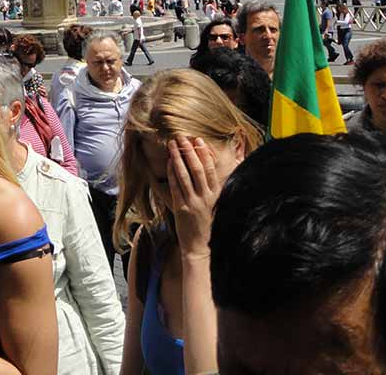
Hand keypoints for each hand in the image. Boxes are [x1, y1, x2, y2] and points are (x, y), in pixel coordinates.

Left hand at [166, 135, 221, 259]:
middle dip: (189, 151)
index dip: (204, 153)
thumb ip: (215, 189)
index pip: (211, 169)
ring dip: (178, 158)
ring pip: (185, 175)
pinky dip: (172, 173)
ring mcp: (193, 203)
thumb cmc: (209, 225)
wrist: (201, 247)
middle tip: (182, 137)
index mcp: (216, 195)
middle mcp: (206, 197)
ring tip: (172, 145)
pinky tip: (168, 162)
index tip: (199, 140)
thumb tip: (213, 170)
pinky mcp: (182, 208)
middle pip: (197, 169)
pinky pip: (175, 187)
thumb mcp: (217, 205)